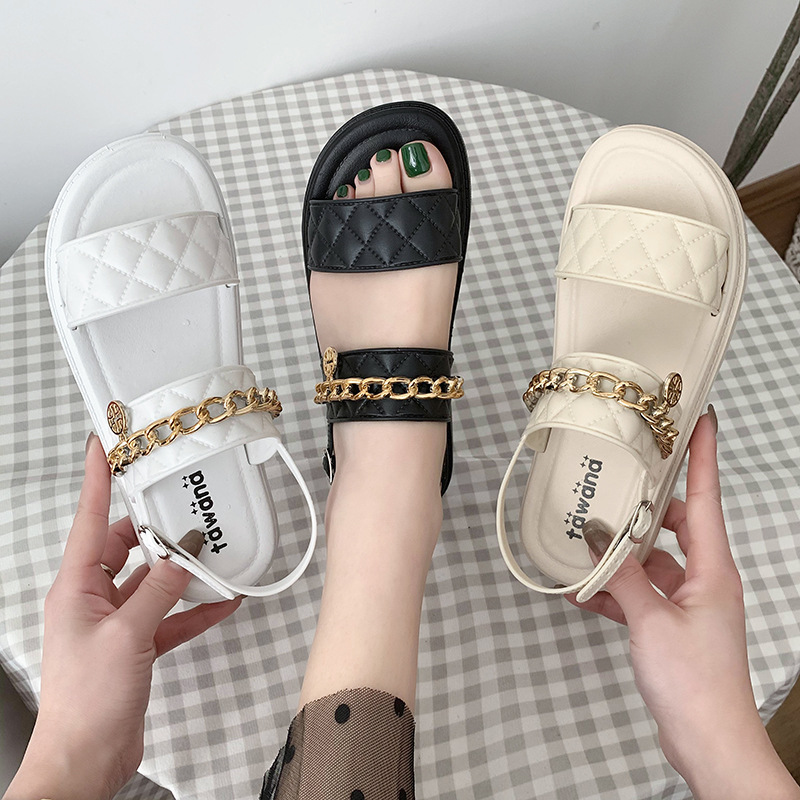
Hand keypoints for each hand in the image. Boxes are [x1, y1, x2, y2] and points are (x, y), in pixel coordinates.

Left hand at [5, 435, 241, 799]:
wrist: (87, 758)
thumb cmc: (87, 701)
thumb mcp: (127, 634)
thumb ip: (158, 590)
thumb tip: (182, 559)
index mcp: (75, 587)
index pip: (88, 519)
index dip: (96, 479)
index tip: (103, 444)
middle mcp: (92, 598)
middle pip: (125, 547)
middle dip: (156, 529)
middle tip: (184, 506)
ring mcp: (115, 622)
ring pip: (151, 580)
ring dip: (181, 571)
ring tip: (212, 552)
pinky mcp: (135, 645)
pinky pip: (168, 616)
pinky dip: (194, 609)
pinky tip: (222, 601)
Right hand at [567, 410, 798, 799]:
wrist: (708, 743)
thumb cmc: (695, 683)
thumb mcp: (650, 619)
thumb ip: (619, 574)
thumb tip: (594, 536)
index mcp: (712, 569)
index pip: (706, 498)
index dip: (704, 456)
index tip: (700, 420)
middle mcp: (705, 580)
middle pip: (676, 525)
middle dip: (645, 506)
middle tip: (618, 482)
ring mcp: (690, 604)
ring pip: (653, 561)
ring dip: (620, 556)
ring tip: (584, 543)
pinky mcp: (673, 627)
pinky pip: (642, 594)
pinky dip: (615, 591)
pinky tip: (584, 592)